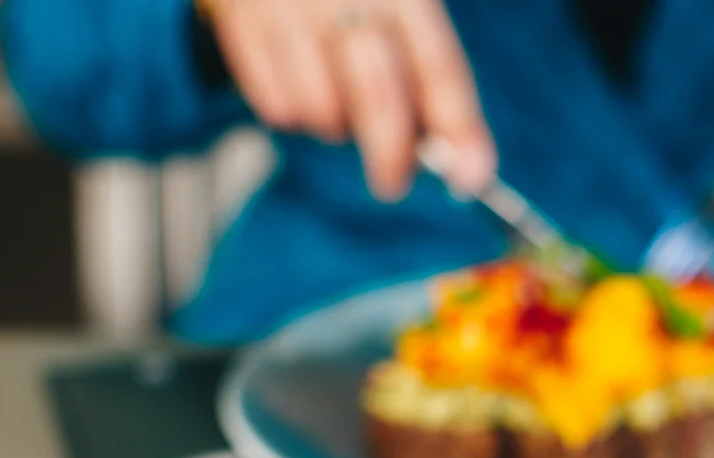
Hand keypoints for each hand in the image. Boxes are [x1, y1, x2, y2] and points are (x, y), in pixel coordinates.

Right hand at [205, 0, 494, 200]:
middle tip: (391, 183)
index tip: (472, 179)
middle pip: (377, 94)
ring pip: (321, 108)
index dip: (460, 128)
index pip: (439, 67)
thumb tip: (458, 159)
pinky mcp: (241, 21)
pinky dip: (290, 111)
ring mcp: (289, 6)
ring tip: (331, 97)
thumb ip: (423, 73)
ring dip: (332, 124)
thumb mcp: (393, 5)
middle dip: (390, 152)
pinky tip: (294, 80)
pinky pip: (275, 104)